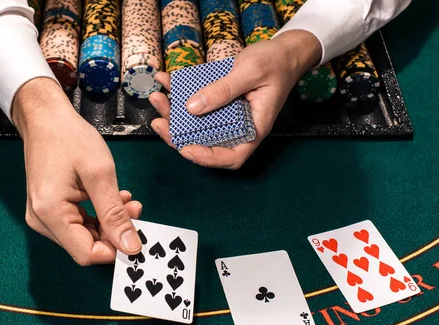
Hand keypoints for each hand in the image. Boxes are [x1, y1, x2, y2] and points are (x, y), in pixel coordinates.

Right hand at [13, 78, 142, 265]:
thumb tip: (131, 247)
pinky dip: (97, 215)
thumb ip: (114, 214)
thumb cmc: (69, 138)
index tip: (137, 234)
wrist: (44, 117)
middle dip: (114, 232)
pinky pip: (77, 223)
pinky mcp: (48, 209)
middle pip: (85, 245)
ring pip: (83, 235)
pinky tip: (112, 198)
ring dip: (108, 222)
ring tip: (126, 200)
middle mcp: (42, 221)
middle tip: (135, 209)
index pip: (86, 254)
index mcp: (50, 214)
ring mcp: (43, 216)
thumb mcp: (100, 174)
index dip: (115, 250)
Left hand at [149, 30, 321, 169]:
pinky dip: (178, 94)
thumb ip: (223, 90)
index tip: (186, 149)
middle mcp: (238, 127)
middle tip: (159, 123)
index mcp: (253, 129)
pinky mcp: (218, 102)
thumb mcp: (251, 72)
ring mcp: (226, 116)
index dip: (207, 158)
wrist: (283, 51)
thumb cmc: (275, 63)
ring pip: (196, 124)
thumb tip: (192, 107)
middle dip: (178, 136)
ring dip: (173, 115)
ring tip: (158, 98)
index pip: (232, 156)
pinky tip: (166, 80)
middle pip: (206, 143)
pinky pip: (195, 104)